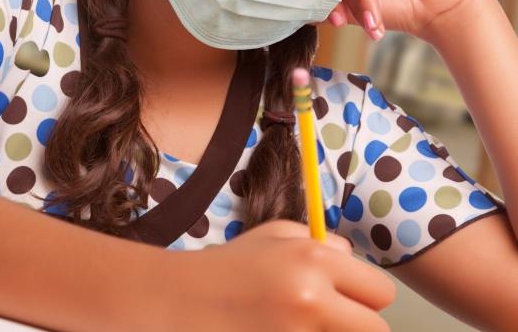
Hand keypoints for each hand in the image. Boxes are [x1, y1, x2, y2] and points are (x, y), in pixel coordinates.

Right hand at [160, 219, 394, 330]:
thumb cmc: (226, 267)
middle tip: (323, 319)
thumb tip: (355, 261)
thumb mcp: (270, 236)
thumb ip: (321, 243)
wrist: (177, 301)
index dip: (364, 295)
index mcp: (312, 261)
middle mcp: (311, 300)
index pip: (381, 292)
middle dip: (355, 325)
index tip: (343, 297)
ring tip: (298, 326)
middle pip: (375, 330)